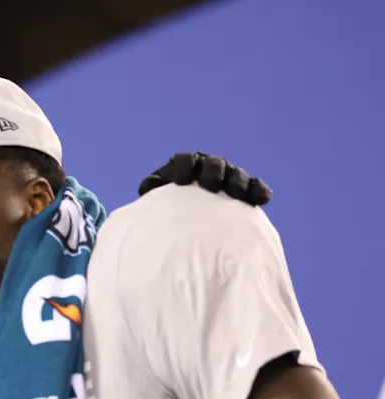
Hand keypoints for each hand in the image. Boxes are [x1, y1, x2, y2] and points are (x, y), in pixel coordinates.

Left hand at [138, 152, 271, 205]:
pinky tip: (263, 199)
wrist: (187, 226)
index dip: (185, 166)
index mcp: (184, 168)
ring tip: (237, 194)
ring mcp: (227, 179)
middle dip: (213, 171)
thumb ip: (152, 191)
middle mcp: (207, 169)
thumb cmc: (167, 212)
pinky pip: (254, 189)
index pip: (185, 160)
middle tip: (211, 185)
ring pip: (235, 175)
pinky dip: (258, 191)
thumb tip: (147, 188)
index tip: (183, 180)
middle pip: (213, 164)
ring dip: (237, 182)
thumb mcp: (156, 201)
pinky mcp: (244, 193)